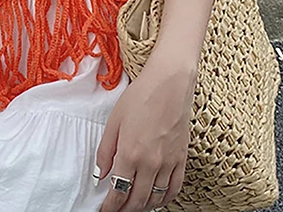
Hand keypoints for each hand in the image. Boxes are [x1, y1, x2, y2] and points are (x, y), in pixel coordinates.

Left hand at [95, 56, 193, 211]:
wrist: (168, 85)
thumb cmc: (140, 97)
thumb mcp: (114, 121)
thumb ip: (105, 150)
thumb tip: (100, 173)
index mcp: (130, 153)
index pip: (118, 192)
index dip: (110, 207)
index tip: (105, 211)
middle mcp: (150, 163)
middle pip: (137, 200)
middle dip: (125, 209)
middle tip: (117, 210)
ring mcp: (168, 163)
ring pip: (156, 199)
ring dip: (143, 206)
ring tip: (134, 206)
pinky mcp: (181, 160)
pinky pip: (174, 189)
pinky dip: (164, 199)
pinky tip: (157, 199)